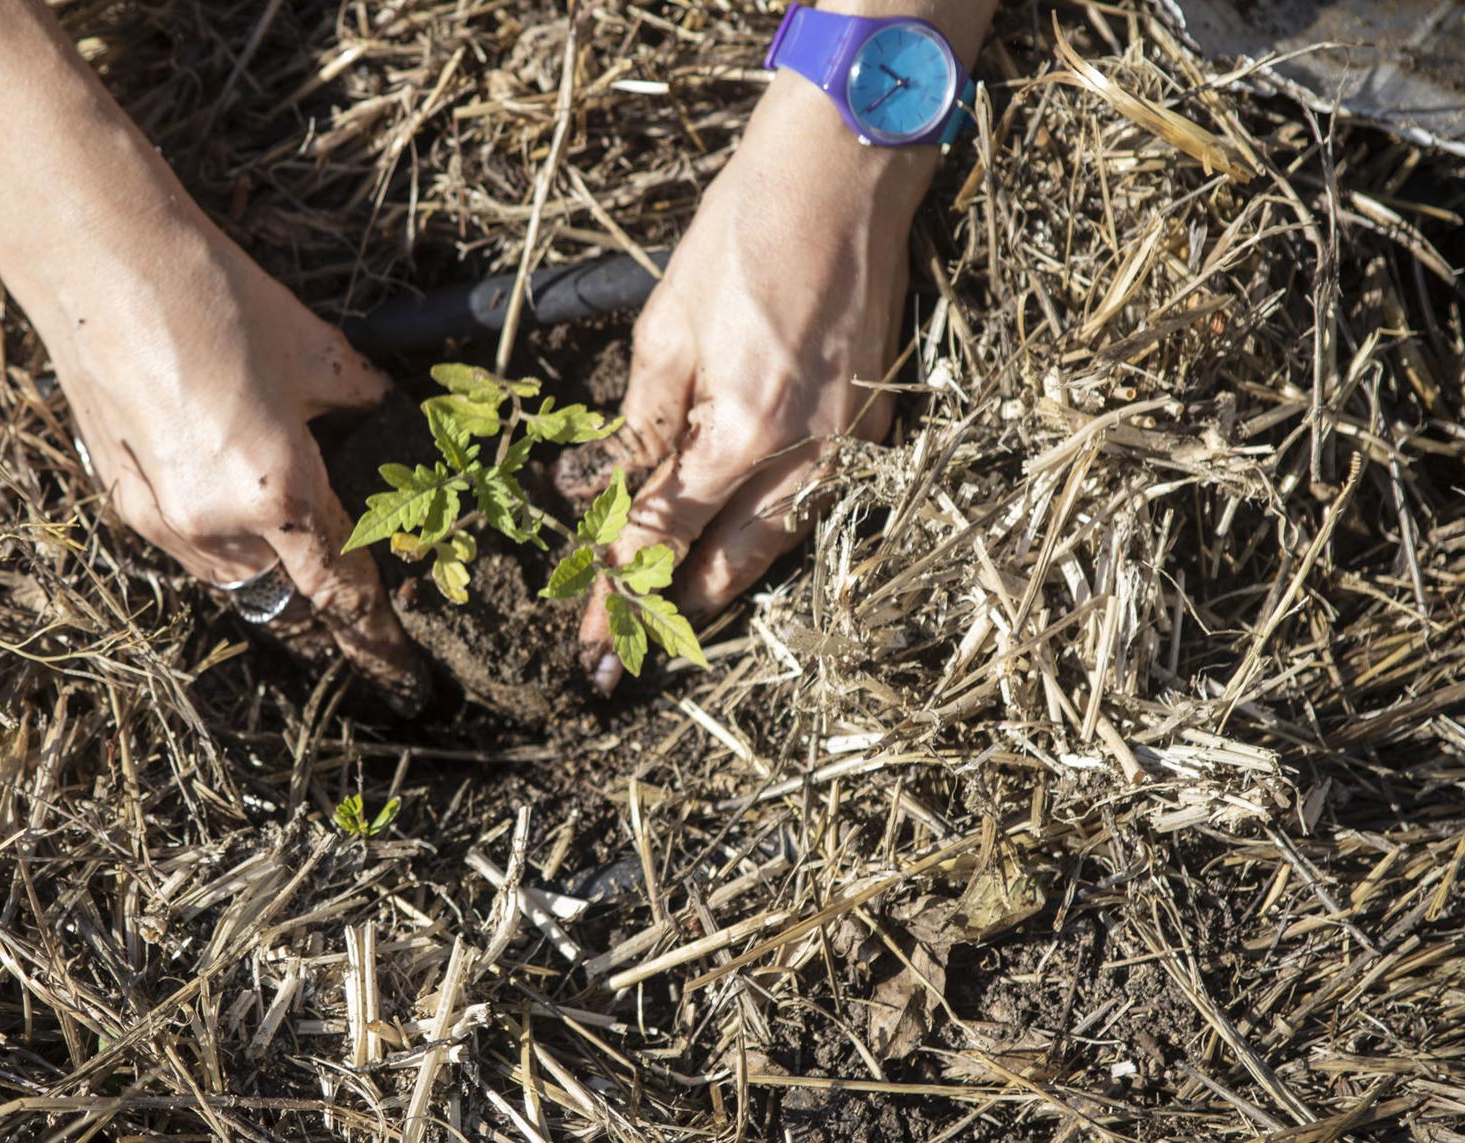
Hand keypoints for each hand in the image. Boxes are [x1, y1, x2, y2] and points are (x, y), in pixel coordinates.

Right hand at [0, 0, 426, 707]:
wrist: (105, 265)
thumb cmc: (217, 298)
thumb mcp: (318, 350)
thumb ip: (359, 400)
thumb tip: (385, 414)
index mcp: (284, 490)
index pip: (342, 586)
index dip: (374, 631)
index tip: (399, 666)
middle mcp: (221, 521)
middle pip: (289, 598)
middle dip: (325, 612)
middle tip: (360, 623)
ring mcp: (164, 516)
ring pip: (234, 581)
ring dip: (271, 580)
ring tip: (300, 571)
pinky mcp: (123, 498)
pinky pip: (186, 548)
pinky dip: (219, 547)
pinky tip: (235, 523)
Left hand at [554, 76, 934, 691]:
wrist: (845, 173)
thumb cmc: (745, 233)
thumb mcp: (667, 328)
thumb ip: (637, 428)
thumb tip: (588, 497)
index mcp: (743, 428)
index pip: (663, 535)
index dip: (617, 591)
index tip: (587, 643)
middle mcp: (806, 453)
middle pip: (727, 567)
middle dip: (668, 617)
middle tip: (622, 658)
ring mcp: (853, 446)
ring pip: (779, 549)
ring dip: (722, 590)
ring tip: (672, 624)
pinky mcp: (876, 428)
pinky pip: (815, 507)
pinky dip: (770, 538)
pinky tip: (736, 548)